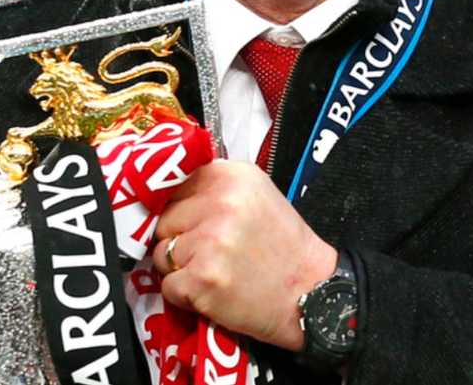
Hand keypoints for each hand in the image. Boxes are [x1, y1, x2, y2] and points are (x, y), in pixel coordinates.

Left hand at [150, 160, 336, 350]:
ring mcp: (210, 242)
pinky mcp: (202, 279)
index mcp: (232, 177)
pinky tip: (215, 291)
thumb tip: (165, 193)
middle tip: (213, 253)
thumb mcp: (257, 196)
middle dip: (179, 239)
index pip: (174, 186)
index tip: (198, 224)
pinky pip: (168, 285)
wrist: (310, 294)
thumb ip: (215, 188)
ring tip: (217, 271)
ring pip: (161, 253)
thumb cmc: (283, 248)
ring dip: (181, 268)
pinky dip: (185, 295)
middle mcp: (220, 203)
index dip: (183, 210)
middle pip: (163, 220)